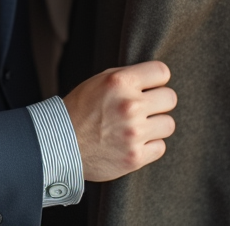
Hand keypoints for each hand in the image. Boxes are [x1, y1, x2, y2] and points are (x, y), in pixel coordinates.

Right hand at [62, 60, 176, 181]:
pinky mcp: (135, 157)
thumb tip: (154, 78)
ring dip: (155, 126)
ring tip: (137, 127)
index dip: (157, 79)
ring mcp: (134, 133)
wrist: (59, 143)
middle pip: (170, 98)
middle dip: (159, 102)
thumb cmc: (79, 109)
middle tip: (144, 108)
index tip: (151, 86)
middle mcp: (129, 105)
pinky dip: (149, 146)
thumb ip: (127, 78)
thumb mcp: (98, 82)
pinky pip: (160, 147)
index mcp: (119, 82)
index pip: (161, 72)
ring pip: (168, 124)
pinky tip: (133, 143)